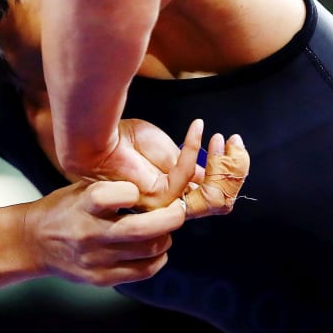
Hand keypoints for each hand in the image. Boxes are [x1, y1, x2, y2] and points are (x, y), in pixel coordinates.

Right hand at [24, 178, 182, 285]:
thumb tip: (155, 184)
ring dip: (165, 237)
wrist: (33, 242)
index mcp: (82, 205)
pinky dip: (157, 258)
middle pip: (141, 229)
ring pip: (149, 250)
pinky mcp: (101, 278)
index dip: (132, 191)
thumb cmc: (63, 209)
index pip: (113, 196)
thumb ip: (112, 188)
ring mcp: (96, 259)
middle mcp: (89, 233)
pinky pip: (143, 271)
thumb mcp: (79, 189)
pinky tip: (154, 248)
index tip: (139, 190)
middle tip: (178, 209)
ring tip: (164, 229)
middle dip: (170, 217)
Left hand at [97, 118, 248, 217]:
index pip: (214, 193)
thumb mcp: (166, 149)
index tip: (234, 142)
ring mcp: (165, 204)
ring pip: (212, 196)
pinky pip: (187, 176)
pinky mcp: (157, 197)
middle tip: (235, 143)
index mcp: (175, 191)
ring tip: (221, 139)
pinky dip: (194, 149)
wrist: (97, 137)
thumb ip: (188, 165)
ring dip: (221, 164)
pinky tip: (197, 129)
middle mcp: (172, 202)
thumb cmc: (125, 139)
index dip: (231, 171)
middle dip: (234, 173)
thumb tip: (209, 175)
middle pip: (219, 201)